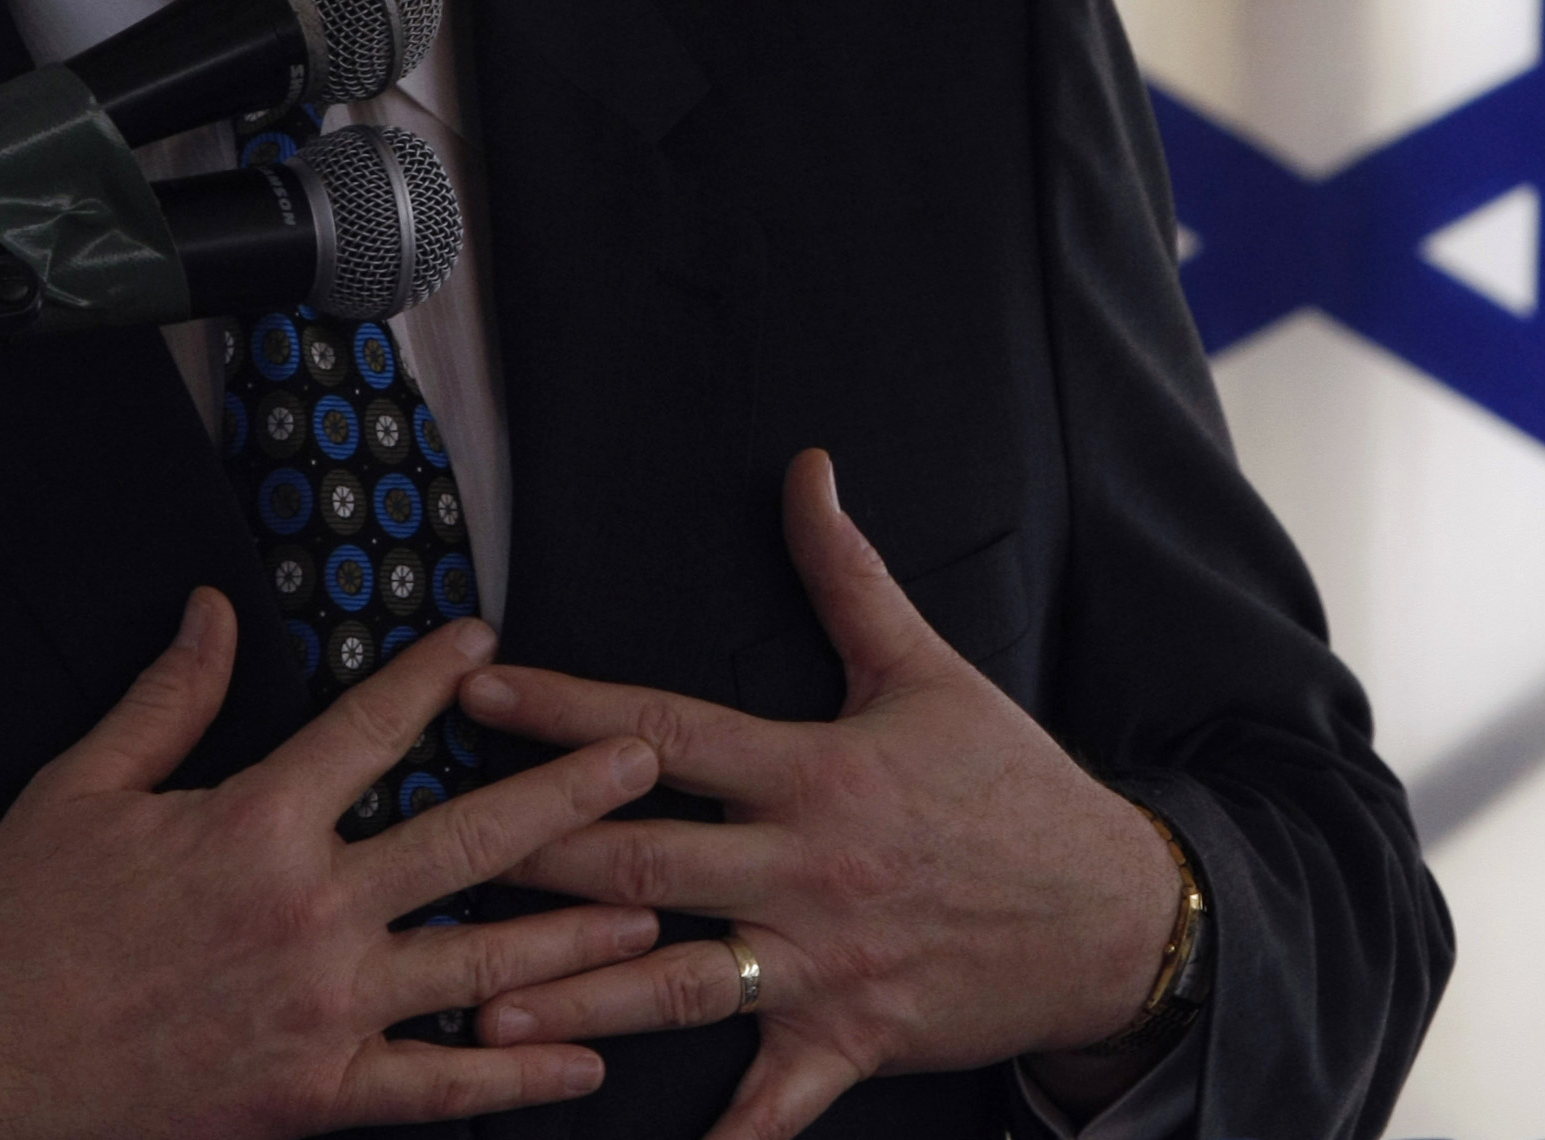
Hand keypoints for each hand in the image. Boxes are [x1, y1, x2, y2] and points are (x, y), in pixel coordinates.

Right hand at [0, 589, 664, 1139]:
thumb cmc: (17, 931)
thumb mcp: (78, 790)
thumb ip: (167, 698)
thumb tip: (216, 609)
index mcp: (252, 824)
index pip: (372, 729)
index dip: (437, 675)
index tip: (492, 640)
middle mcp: (307, 911)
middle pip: (467, 837)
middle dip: (567, 794)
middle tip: (643, 759)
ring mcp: (320, 1011)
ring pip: (479, 963)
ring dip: (576, 933)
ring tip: (656, 908)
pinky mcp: (314, 1099)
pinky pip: (438, 1087)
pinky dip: (517, 1073)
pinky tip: (584, 1061)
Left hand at [454, 451, 1181, 1139]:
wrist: (1111, 912)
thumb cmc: (1010, 785)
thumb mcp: (928, 669)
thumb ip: (848, 574)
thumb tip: (805, 470)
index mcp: (816, 771)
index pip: (667, 733)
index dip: (566, 712)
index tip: (477, 696)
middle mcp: (807, 869)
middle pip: (645, 857)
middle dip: (536, 853)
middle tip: (434, 851)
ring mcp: (823, 965)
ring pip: (679, 982)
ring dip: (580, 997)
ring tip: (483, 1007)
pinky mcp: (848, 1042)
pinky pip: (769, 1105)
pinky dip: (718, 1137)